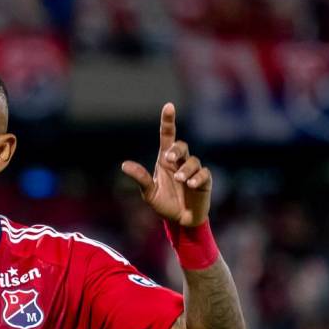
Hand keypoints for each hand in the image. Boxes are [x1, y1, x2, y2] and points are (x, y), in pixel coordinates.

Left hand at [122, 103, 211, 226]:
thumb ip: (140, 178)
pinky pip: (203, 174)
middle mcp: (180, 162)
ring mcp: (193, 171)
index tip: (168, 106)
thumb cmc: (164, 204)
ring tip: (180, 180)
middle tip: (169, 158)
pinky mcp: (204, 181)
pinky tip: (191, 185)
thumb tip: (124, 165)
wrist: (180, 221)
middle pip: (181, 146)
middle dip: (176, 149)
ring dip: (185, 169)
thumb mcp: (149, 193)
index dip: (168, 121)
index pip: (168, 136)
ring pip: (192, 161)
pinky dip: (197, 178)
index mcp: (165, 161)